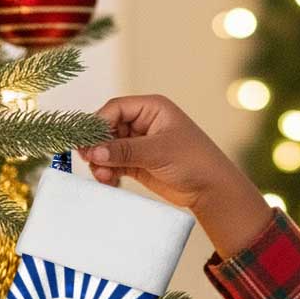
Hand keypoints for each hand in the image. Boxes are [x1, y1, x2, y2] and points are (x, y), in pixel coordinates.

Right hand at [78, 94, 274, 259]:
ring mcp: (141, 144)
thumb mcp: (158, 152)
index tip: (87, 141)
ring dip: (102, 162)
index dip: (99, 123)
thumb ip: (125, 151)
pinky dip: (109, 172)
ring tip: (103, 177)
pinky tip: (109, 182)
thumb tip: (94, 151)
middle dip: (98, 146)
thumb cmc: (193, 161)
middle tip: (89, 161)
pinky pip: (116, 164)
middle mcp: (144, 123)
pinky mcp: (139, 164)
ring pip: (110, 149)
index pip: (116, 109)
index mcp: (152, 109)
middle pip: (109, 129)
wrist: (211, 190)